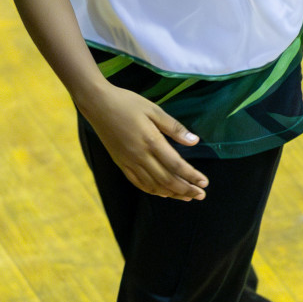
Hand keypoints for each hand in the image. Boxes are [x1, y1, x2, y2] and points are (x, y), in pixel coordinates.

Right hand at [78, 85, 207, 199]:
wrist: (97, 104)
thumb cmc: (128, 103)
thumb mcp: (154, 110)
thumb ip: (174, 127)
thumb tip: (194, 141)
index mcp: (151, 141)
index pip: (175, 165)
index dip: (191, 176)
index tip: (204, 182)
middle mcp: (139, 156)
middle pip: (166, 179)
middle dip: (185, 189)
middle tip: (201, 195)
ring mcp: (128, 161)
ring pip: (153, 184)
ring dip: (171, 193)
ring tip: (187, 197)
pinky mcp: (120, 163)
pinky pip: (137, 182)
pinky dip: (152, 190)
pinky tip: (163, 193)